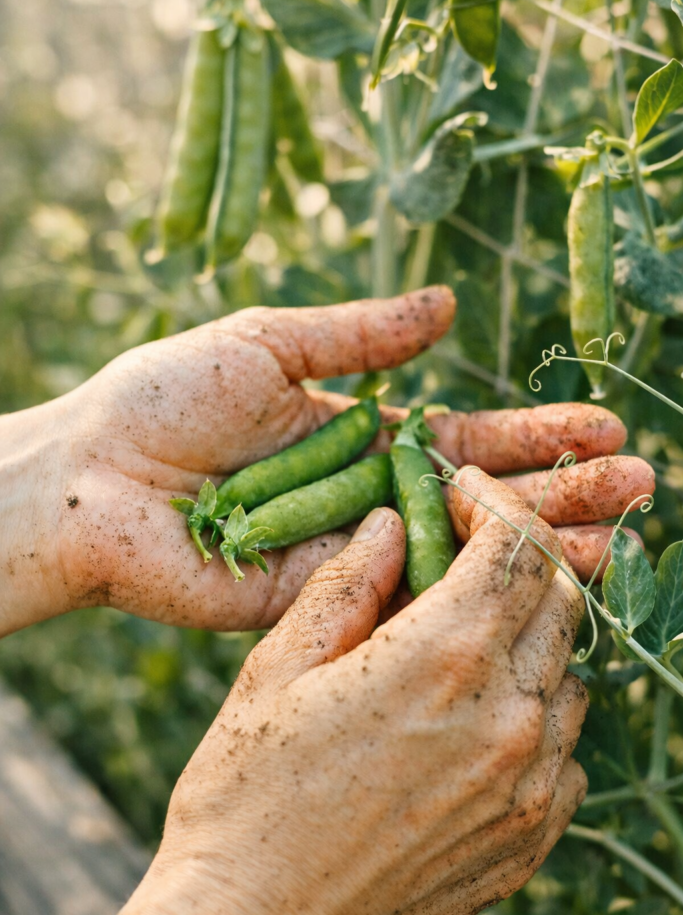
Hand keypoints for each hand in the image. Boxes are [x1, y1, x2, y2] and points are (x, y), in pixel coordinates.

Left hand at [0, 286, 652, 635]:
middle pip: (482, 502)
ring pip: (460, 558)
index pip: (468, 441)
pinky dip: (470, 594)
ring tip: (617, 535)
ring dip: (539, 547)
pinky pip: (408, 600)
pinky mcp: (324, 606)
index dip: (533, 436)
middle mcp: (368, 502)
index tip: (603, 427)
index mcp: (359, 440)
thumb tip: (447, 308)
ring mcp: (351, 558)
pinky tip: (531, 586)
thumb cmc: (165, 401)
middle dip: (561, 492)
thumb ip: (361, 338)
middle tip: (639, 485)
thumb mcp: (269, 346)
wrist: (92, 478)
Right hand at [53, 474, 586, 914]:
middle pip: (557, 595)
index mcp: (442, 658)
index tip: (459, 491)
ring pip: (569, 669)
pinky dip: (534, 710)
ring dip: (528, 634)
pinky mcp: (533, 837)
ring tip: (463, 635)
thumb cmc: (248, 796)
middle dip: (519, 555)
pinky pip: (565, 747)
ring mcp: (531, 783)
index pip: (514, 544)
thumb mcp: (278, 668)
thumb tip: (391, 523)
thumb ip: (347, 583)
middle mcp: (507, 716)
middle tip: (465, 550)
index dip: (492, 502)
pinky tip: (476, 715)